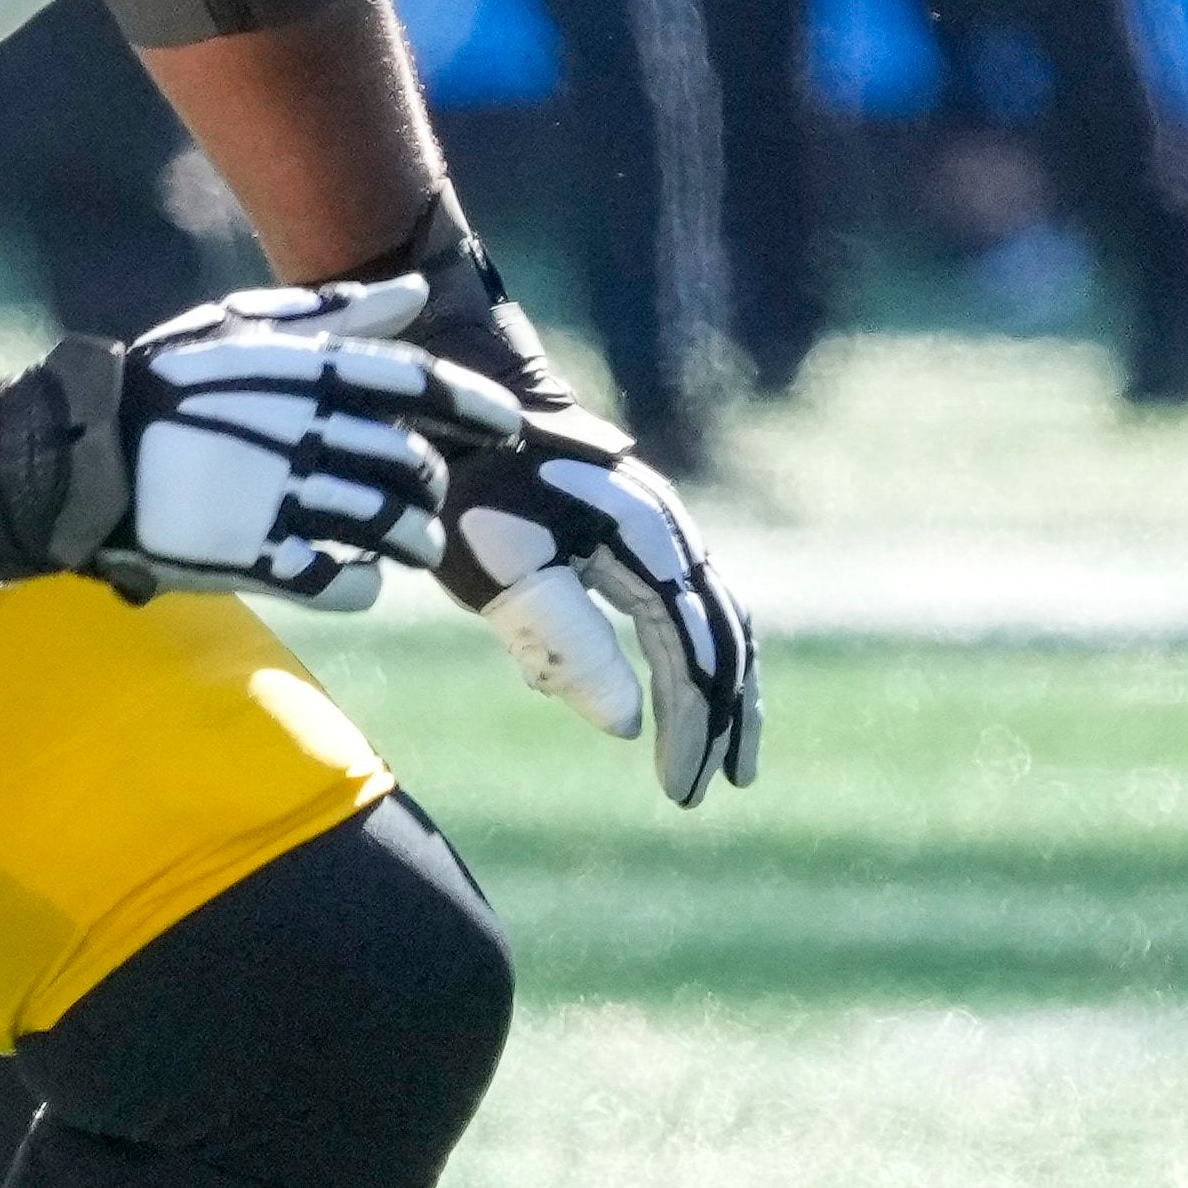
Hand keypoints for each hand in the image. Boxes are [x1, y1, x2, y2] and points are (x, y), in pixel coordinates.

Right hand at [0, 274, 521, 607]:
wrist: (80, 456)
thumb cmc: (164, 380)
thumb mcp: (242, 326)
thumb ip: (336, 312)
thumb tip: (416, 294)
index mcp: (307, 371)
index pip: (421, 386)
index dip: (474, 408)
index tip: (507, 428)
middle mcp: (305, 433)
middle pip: (413, 467)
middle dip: (431, 486)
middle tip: (426, 494)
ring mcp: (282, 501)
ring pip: (389, 528)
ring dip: (411, 539)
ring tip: (407, 542)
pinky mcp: (258, 560)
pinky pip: (342, 584)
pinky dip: (363, 584)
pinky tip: (361, 576)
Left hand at [436, 385, 760, 803]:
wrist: (461, 398)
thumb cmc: (470, 488)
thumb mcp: (503, 574)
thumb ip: (565, 644)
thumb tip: (627, 723)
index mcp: (648, 544)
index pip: (691, 654)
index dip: (692, 726)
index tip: (681, 789)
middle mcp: (671, 532)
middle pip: (726, 638)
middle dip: (725, 718)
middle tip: (715, 786)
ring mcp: (659, 526)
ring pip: (717, 618)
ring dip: (722, 690)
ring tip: (720, 754)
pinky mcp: (634, 529)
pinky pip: (684, 601)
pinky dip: (691, 653)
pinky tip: (666, 696)